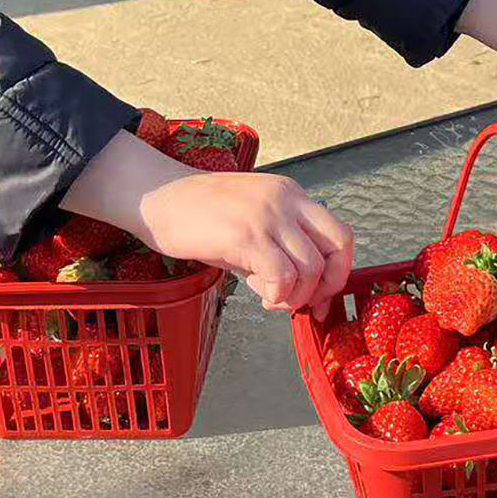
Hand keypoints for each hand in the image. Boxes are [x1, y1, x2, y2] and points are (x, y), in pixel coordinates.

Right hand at [62, 130, 351, 311]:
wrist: (158, 198)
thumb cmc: (199, 215)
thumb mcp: (249, 225)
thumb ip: (275, 252)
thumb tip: (293, 294)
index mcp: (291, 194)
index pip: (338, 232)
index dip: (338, 270)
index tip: (321, 296)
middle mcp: (286, 200)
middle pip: (338, 245)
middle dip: (328, 284)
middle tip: (304, 303)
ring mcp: (267, 216)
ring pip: (311, 267)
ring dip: (297, 295)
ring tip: (273, 301)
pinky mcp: (245, 235)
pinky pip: (282, 276)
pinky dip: (279, 296)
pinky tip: (262, 299)